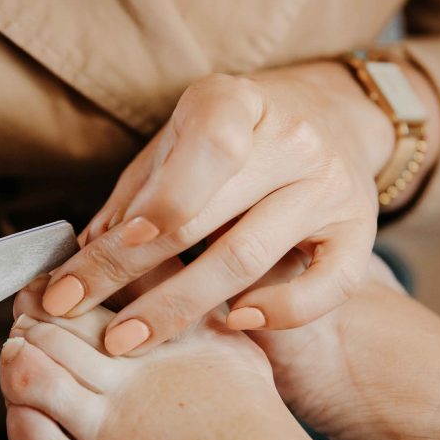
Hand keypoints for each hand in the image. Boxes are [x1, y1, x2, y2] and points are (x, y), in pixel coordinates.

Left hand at [42, 62, 401, 354]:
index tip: (114, 243)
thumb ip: (137, 192)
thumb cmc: (232, 137)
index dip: (162, 200)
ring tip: (129, 337)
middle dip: (132, 272)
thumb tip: (83, 252)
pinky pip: (327, 286)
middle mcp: (294, 141)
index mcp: (238, 102)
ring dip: (181, 306)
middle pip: (209, 219)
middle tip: (78, 311)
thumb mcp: (179, 142)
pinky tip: (234, 323)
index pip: (207, 148)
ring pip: (249, 258)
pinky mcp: (360, 232)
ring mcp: (331, 188)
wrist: (330, 118)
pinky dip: (280, 312)